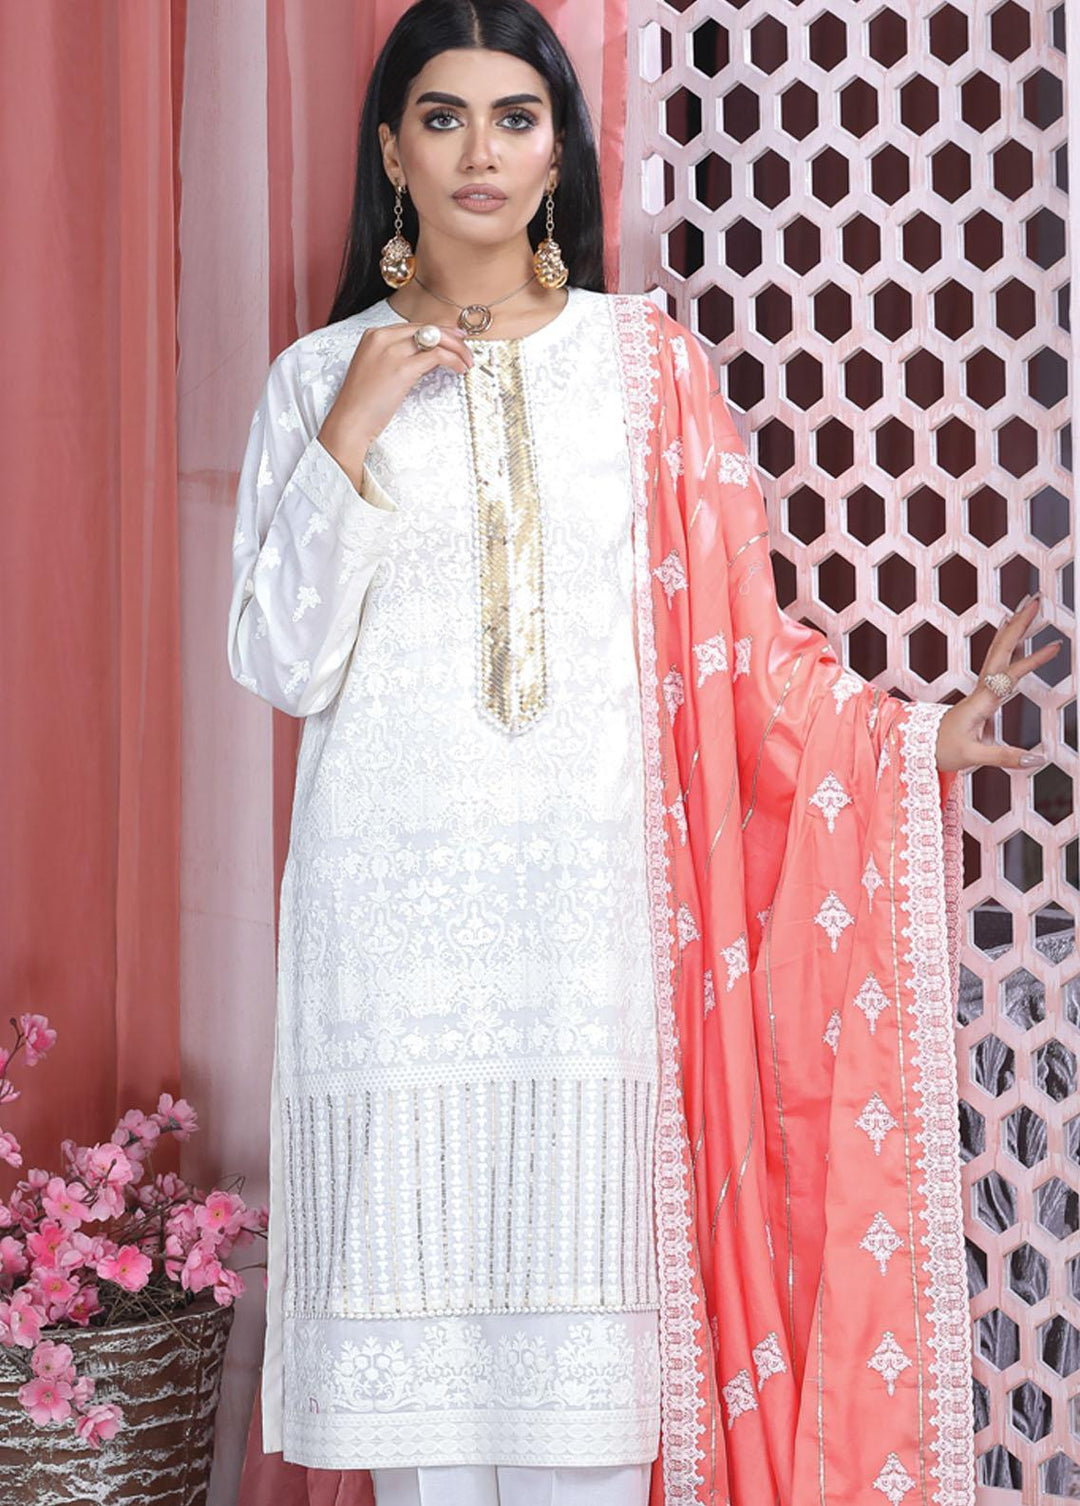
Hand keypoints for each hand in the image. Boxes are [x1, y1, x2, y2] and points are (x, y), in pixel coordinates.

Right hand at [317, 321, 474, 487]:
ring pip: (435, 339)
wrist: (349, 421)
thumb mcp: (378, 371)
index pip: (414, 326)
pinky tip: (459, 369)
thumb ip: (400, 358)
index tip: (455, 339)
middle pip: (427, 328)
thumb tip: (430, 355)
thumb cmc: (363, 403)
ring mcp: (392, 351)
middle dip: (452, 338)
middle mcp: (382, 338)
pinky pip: (437, 356)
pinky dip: (453, 360)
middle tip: (467, 349)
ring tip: (467, 363)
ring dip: (457, 350)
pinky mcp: (402, 369)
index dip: (438, 332)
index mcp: (374, 335)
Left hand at [935, 595, 1062, 772]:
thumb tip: (1037, 757)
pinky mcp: (981, 694)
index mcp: (980, 702)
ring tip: (1026, 608)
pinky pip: (995, 662)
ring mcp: (980, 689)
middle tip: (1035, 602)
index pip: (1009, 676)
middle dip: (1018, 625)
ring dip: (1012, 629)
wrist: (921, 748)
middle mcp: (980, 690)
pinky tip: (1009, 634)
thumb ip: (1004, 757)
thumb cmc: (943, 750)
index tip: (1054, 647)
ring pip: (997, 652)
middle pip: (1000, 651)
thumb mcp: (972, 756)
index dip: (1031, 661)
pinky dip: (1004, 644)